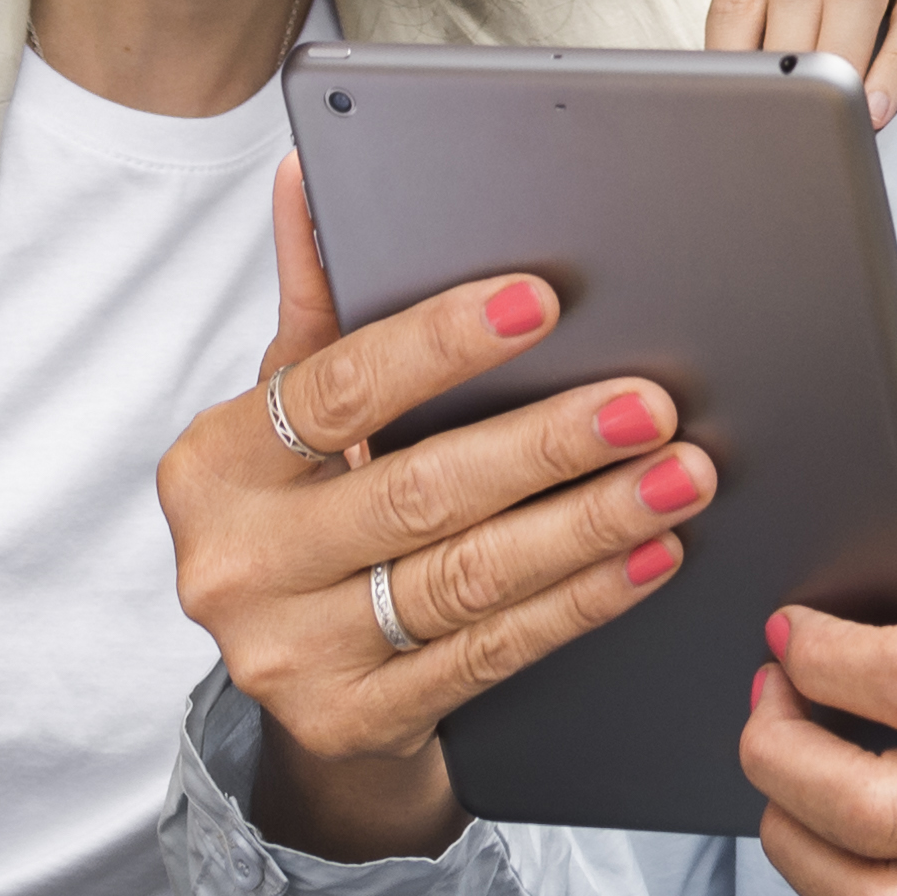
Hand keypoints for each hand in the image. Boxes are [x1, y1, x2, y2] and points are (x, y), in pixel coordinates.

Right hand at [157, 153, 711, 860]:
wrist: (306, 695)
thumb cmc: (310, 517)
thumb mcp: (290, 422)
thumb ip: (315, 308)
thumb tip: (306, 172)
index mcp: (215, 464)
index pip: (338, 388)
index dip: (439, 343)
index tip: (541, 300)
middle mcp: (236, 564)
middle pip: (419, 490)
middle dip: (550, 442)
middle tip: (653, 402)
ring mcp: (290, 656)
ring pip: (467, 576)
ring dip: (589, 523)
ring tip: (681, 475)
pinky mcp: (355, 723)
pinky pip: (491, 652)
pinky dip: (580, 601)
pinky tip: (649, 557)